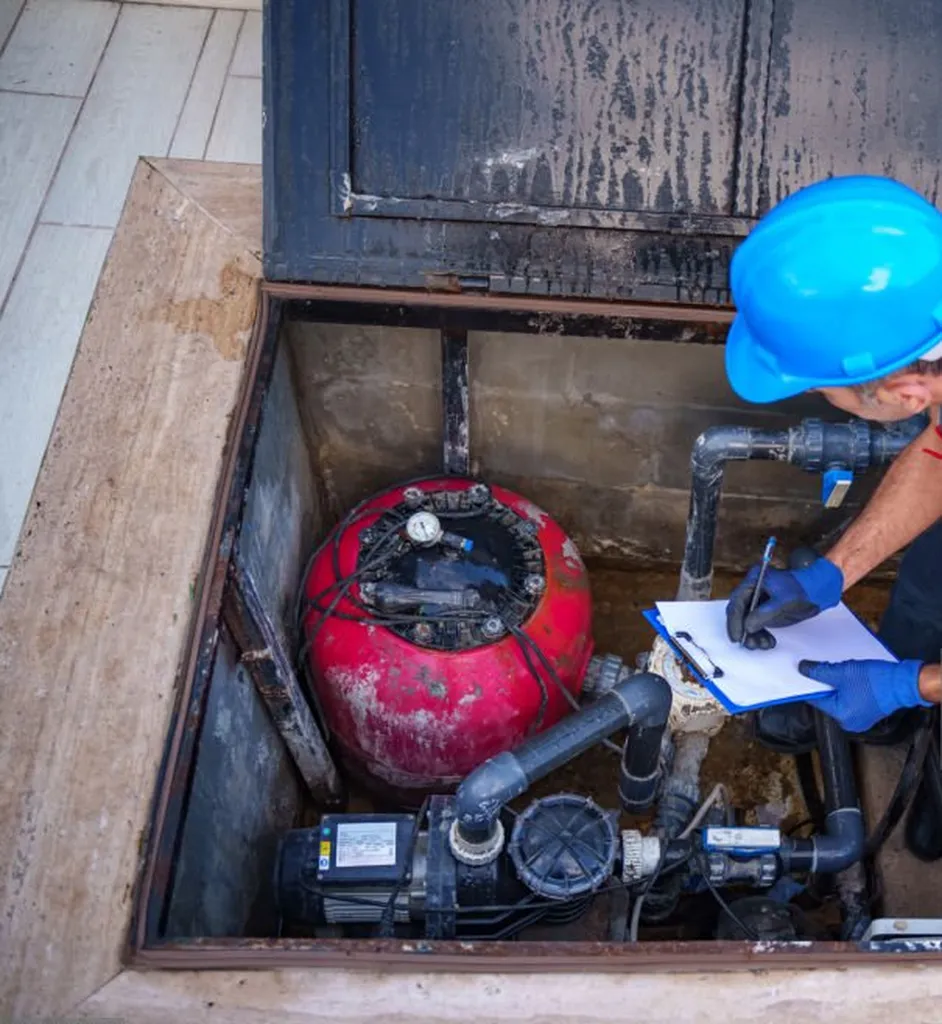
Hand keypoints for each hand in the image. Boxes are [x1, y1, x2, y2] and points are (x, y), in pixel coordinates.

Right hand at [726, 557, 843, 649]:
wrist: (818, 591)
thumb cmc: (803, 590)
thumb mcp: (782, 602)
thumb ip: (763, 614)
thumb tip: (747, 627)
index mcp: (754, 579)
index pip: (737, 601)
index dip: (735, 620)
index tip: (737, 636)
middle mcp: (752, 589)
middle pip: (739, 612)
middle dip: (744, 629)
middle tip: (748, 644)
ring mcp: (758, 600)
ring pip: (747, 621)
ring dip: (753, 635)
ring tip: (762, 645)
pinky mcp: (764, 610)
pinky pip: (757, 624)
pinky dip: (761, 634)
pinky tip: (768, 641)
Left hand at [798, 658, 929, 732]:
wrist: (904, 682)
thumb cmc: (878, 681)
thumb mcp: (842, 672)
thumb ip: (819, 672)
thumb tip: (804, 669)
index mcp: (841, 715)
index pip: (816, 698)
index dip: (809, 683)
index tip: (804, 672)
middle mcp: (850, 721)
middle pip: (827, 698)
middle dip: (824, 683)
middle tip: (823, 668)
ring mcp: (860, 717)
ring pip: (839, 697)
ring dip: (836, 683)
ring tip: (841, 671)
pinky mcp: (867, 711)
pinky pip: (850, 698)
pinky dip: (847, 688)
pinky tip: (850, 676)